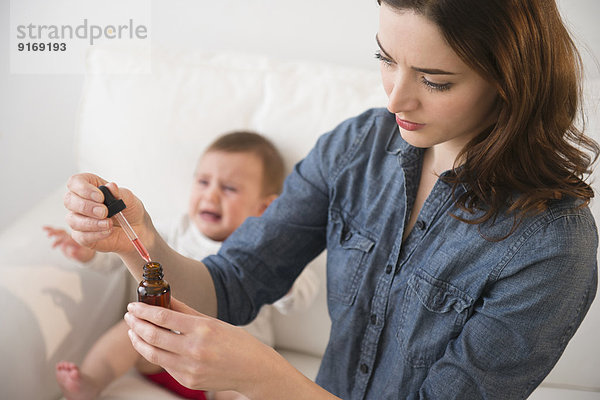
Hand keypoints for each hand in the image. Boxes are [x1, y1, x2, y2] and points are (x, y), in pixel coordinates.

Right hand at [43, 226, 95, 261]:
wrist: (86, 253)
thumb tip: (72, 252)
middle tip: (48, 236)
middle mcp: (72, 237)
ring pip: (60, 232)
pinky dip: (50, 229)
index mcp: (77, 240)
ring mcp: (67, 236)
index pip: (70, 239)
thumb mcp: (83, 256)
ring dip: (52, 231)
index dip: (66, 242)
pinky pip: (56, 233)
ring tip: (47, 234)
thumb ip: (78, 255)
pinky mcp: (63, 238)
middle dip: (56, 234)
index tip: (62, 246)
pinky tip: (43, 227)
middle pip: (64, 233)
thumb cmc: (85, 255)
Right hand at [63, 173, 149, 254]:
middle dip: (86, 206)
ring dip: (91, 222)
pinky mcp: (82, 236)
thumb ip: (119, 193)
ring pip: (73, 220)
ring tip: (109, 223)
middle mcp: (80, 201)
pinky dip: (95, 234)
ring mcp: (79, 219)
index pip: (75, 182)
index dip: (83, 189)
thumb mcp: (128, 198)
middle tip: (104, 212)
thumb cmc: (129, 209)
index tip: (100, 197)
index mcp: (89, 187)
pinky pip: (81, 236)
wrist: (136, 228)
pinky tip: (107, 231)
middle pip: (69, 200)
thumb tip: (111, 186)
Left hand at [124, 298, 288, 396]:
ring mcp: (191, 368)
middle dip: (136, 324)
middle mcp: (195, 349)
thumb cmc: (236, 342)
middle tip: (129, 316)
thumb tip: (165, 298)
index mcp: (202, 329)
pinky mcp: (189, 381)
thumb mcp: (213, 321)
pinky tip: (151, 345)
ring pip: (153, 353)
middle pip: (153, 335)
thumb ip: (186, 311)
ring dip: (138, 340)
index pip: (163, 318)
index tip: (133, 306)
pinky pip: (165, 365)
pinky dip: (155, 353)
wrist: (253, 370)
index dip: (143, 310)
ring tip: (133, 331)